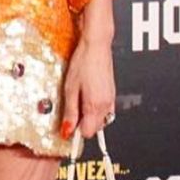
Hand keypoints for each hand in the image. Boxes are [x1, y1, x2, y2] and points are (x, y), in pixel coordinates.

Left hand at [61, 0, 115, 140]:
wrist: (96, 46)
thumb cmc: (83, 63)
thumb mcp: (70, 89)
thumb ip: (70, 112)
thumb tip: (67, 130)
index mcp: (96, 106)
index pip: (87, 133)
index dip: (75, 131)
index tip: (67, 127)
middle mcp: (106, 105)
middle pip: (95, 128)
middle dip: (82, 124)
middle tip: (70, 111)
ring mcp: (111, 99)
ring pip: (100, 120)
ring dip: (89, 116)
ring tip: (78, 101)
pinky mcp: (112, 94)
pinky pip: (104, 110)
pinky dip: (95, 109)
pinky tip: (86, 98)